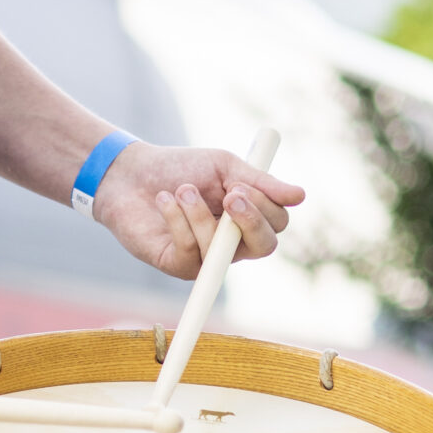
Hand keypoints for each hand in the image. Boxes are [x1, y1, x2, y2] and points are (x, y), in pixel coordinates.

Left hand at [93, 141, 304, 281]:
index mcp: (248, 219)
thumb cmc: (181, 168)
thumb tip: (301, 195)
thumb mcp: (225, 167)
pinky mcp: (176, 265)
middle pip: (264, 246)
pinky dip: (178, 219)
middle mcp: (232, 244)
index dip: (265, 206)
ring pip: (221, 247)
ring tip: (181, 189)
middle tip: (229, 194)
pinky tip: (165, 200)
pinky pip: (190, 250)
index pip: (277, 224)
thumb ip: (260, 182)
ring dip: (200, 212)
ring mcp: (205, 258)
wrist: (131, 174)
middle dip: (250, 220)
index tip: (241, 184)